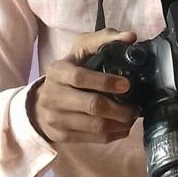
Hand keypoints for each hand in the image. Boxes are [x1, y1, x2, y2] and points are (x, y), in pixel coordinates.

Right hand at [30, 29, 139, 144]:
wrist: (40, 102)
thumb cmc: (69, 69)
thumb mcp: (81, 49)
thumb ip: (104, 38)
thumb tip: (130, 37)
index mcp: (57, 71)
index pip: (80, 77)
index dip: (105, 82)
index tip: (126, 85)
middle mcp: (53, 96)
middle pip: (91, 106)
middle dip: (119, 108)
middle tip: (136, 106)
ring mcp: (56, 119)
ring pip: (95, 126)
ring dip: (120, 123)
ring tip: (133, 116)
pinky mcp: (63, 136)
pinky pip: (94, 139)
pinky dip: (114, 134)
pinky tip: (123, 126)